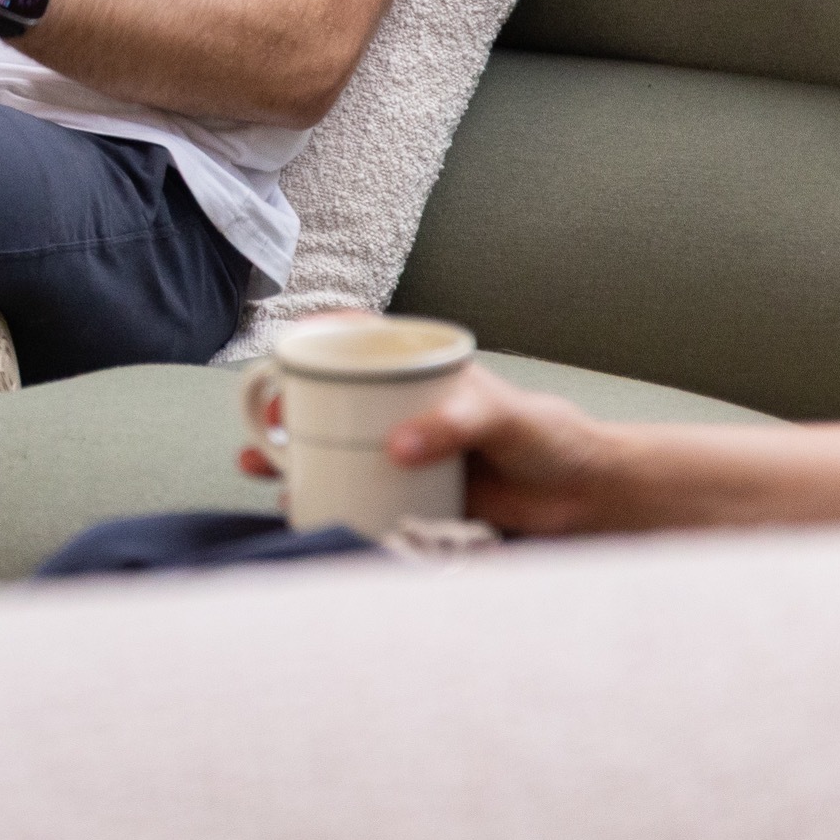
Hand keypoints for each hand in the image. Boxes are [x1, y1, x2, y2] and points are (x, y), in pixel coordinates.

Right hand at [239, 361, 635, 536]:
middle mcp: (400, 406)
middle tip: (265, 420)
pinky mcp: (406, 492)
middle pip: (328, 395)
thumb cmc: (546, 437)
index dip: (318, 335)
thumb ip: (453, 424)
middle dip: (282, 404)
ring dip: (287, 452)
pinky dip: (320, 495)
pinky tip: (299, 504)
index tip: (284, 345)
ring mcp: (399, 450)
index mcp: (421, 370)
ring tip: (260, 464)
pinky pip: (352, 489)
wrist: (579, 498)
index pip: (361, 338)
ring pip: (328, 444)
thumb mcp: (502, 416)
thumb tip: (396, 448)